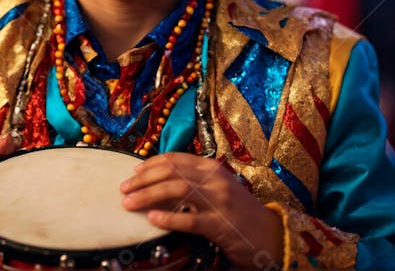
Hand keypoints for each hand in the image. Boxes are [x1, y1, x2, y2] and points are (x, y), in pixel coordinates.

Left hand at [120, 152, 282, 268]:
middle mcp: (215, 180)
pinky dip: (169, 218)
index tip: (134, 172)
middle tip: (123, 189)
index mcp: (212, 168)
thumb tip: (155, 181)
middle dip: (143, 179)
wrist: (271, 234)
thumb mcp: (217, 189)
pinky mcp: (221, 225)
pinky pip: (190, 219)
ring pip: (177, 190)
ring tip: (129, 203)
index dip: (151, 164)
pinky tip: (152, 219)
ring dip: (148, 195)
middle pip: (171, 172)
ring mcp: (219, 201)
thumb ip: (192, 182)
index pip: (175, 159)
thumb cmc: (238, 212)